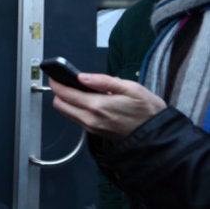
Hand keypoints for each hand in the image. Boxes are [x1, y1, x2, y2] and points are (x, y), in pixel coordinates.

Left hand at [49, 73, 166, 139]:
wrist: (157, 134)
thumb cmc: (147, 110)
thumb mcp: (130, 88)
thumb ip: (103, 81)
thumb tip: (83, 76)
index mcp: (97, 106)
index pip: (65, 94)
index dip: (56, 83)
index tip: (54, 76)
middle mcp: (90, 119)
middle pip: (60, 105)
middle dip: (59, 92)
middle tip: (65, 82)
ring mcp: (91, 128)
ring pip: (66, 113)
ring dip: (66, 101)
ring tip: (76, 90)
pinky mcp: (95, 132)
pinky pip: (76, 119)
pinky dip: (74, 109)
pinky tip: (85, 101)